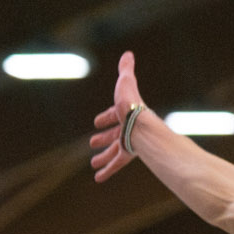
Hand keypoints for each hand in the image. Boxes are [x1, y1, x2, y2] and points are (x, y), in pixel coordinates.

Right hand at [90, 50, 142, 183]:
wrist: (140, 125)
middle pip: (115, 135)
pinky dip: (108, 171)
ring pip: (115, 151)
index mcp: (127, 112)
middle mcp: (130, 128)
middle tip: (93, 144)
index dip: (106, 118)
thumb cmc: (132, 103)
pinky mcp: (130, 154)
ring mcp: (130, 141)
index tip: (96, 123)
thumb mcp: (125, 83)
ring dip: (104, 157)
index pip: (115, 115)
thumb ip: (126, 70)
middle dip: (104, 139)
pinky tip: (98, 179)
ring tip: (94, 164)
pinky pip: (117, 163)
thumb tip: (128, 54)